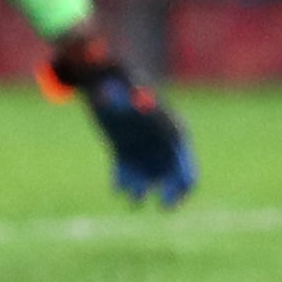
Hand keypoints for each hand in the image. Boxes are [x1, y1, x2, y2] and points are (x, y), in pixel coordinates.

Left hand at [43, 25, 196, 207]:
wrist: (94, 76)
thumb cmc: (114, 75)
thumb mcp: (121, 81)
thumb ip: (128, 91)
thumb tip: (133, 101)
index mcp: (172, 126)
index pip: (186, 161)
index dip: (183, 181)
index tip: (172, 193)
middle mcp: (161, 141)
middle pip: (172, 175)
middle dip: (170, 193)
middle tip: (160, 206)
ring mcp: (142, 147)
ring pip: (147, 178)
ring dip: (141, 189)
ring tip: (131, 196)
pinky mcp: (123, 151)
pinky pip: (125, 173)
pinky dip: (122, 182)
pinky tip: (116, 186)